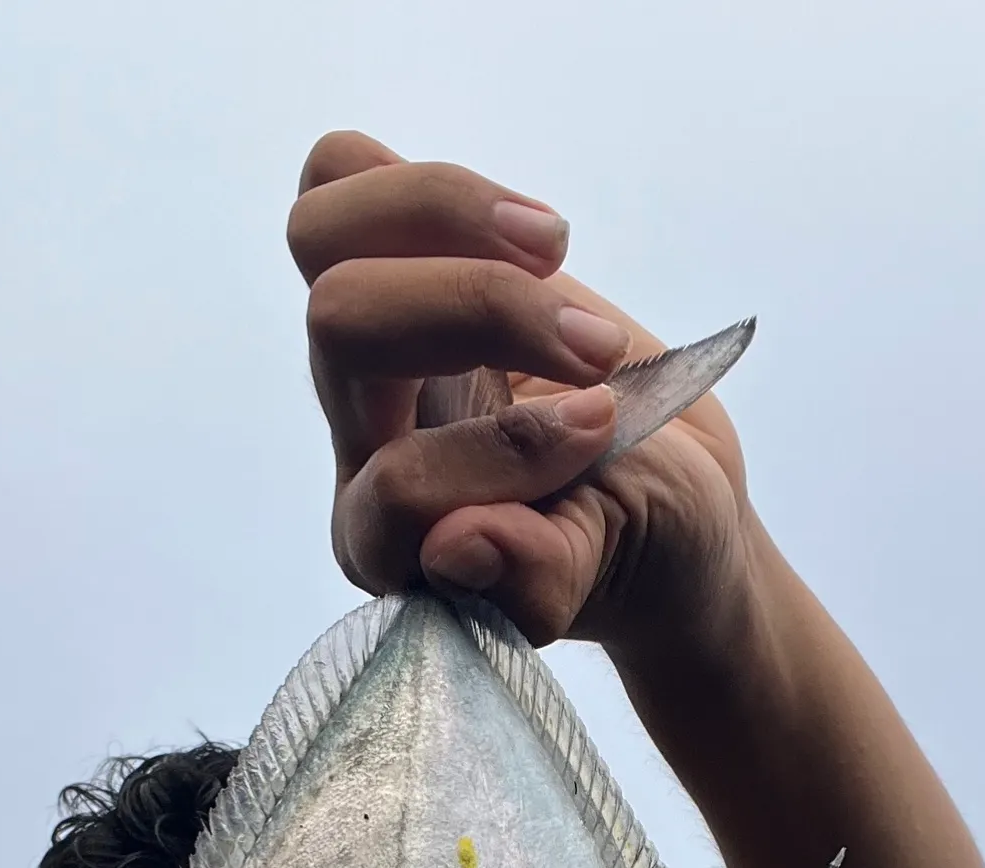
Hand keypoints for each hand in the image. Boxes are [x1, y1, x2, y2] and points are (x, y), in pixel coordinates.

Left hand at [290, 131, 755, 650]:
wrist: (662, 496)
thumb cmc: (639, 541)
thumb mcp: (614, 565)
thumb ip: (542, 574)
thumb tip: (460, 548)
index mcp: (392, 542)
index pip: (396, 484)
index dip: (506, 455)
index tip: (602, 429)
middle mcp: (357, 445)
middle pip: (341, 323)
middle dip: (481, 306)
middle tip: (596, 342)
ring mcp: (371, 354)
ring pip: (322, 234)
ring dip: (448, 216)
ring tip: (553, 250)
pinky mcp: (399, 273)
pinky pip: (344, 177)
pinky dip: (423, 184)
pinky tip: (523, 238)